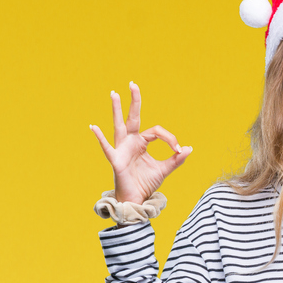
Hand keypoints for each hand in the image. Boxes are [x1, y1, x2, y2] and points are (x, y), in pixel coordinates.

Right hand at [90, 82, 191, 202]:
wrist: (136, 199)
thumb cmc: (146, 182)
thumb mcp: (164, 169)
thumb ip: (176, 159)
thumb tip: (189, 148)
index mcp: (142, 142)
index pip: (156, 131)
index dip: (170, 138)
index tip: (178, 149)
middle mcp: (131, 142)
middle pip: (133, 117)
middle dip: (134, 100)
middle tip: (133, 83)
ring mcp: (122, 149)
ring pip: (119, 126)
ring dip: (117, 109)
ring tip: (114, 93)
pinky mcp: (116, 160)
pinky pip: (107, 147)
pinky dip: (100, 138)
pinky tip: (94, 127)